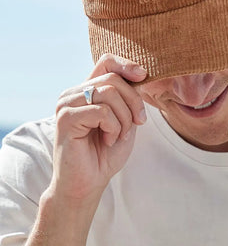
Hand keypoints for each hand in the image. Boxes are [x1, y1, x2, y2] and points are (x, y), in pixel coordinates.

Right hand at [51, 54, 146, 205]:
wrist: (87, 184)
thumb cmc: (105, 154)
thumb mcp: (125, 120)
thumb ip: (128, 99)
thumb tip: (141, 74)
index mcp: (87, 90)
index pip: (106, 61)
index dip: (127, 64)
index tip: (143, 75)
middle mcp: (74, 93)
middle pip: (114, 79)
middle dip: (134, 102)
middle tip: (138, 123)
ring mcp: (67, 104)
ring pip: (110, 93)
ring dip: (124, 118)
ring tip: (118, 136)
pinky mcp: (66, 118)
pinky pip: (102, 111)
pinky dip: (114, 127)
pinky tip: (108, 140)